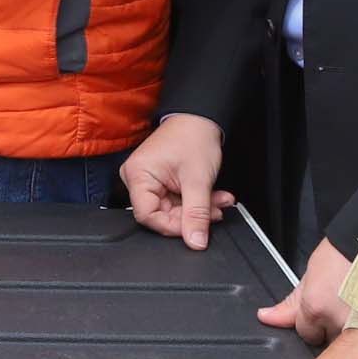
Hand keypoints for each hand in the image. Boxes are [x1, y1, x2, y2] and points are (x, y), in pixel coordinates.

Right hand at [122, 113, 231, 248]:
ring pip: (173, 209)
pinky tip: (214, 196)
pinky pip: (176, 200)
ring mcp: (148, 179)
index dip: (172, 226)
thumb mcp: (198, 179)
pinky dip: (196, 200)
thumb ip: (197, 214)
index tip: (195, 228)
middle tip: (215, 211)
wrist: (200, 116)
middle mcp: (137, 178)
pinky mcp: (160, 180)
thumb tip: (195, 241)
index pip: (147, 216)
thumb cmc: (193, 136)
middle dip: (192, 215)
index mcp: (138, 175)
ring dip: (199, 208)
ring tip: (220, 201)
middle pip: (161, 214)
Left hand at [257, 237, 354, 343]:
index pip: (305, 333)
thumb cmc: (343, 256)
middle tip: (342, 309)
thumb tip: (266, 317)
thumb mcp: (309, 277)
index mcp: (315, 307)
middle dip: (331, 330)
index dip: (313, 322)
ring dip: (350, 333)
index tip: (323, 310)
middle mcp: (336, 322)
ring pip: (347, 344)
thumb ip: (290, 304)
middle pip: (326, 342)